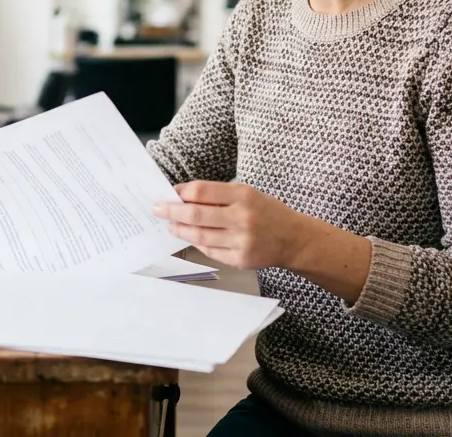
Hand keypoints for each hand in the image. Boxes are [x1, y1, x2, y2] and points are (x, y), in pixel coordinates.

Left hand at [152, 181, 309, 269]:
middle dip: (172, 212)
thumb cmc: (268, 212)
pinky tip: (190, 237)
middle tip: (157, 209)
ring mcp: (241, 242)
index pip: (202, 192)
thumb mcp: (248, 194)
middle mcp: (242, 218)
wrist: (294, 239)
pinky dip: (197, 243)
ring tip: (170, 225)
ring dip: (180, 230)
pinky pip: (210, 251)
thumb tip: (184, 197)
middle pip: (196, 215)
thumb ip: (219, 195)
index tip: (169, 193)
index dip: (181, 192)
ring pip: (199, 236)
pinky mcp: (240, 260)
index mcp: (244, 196)